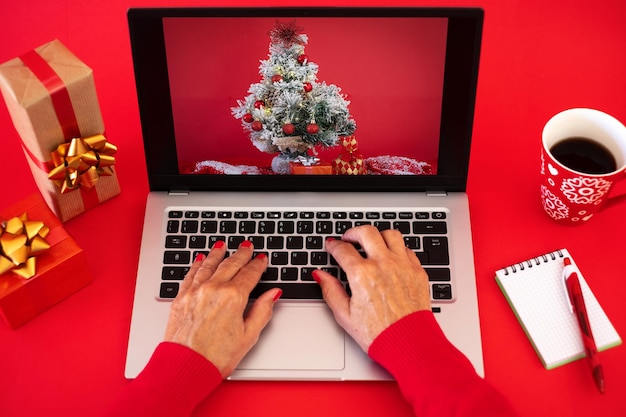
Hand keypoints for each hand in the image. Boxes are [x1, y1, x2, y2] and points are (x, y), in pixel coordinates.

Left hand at [164, 241, 281, 376]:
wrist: (186, 367)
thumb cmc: (216, 357)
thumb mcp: (249, 336)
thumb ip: (263, 311)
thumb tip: (273, 294)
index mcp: (233, 297)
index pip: (250, 274)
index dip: (258, 265)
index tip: (262, 259)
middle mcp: (213, 289)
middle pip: (230, 264)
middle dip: (241, 254)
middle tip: (246, 246)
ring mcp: (195, 291)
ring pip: (209, 265)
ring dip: (218, 254)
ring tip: (223, 246)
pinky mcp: (181, 298)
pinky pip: (191, 274)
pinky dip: (197, 264)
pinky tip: (200, 259)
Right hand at [314, 226, 430, 351]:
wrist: (410, 344)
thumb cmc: (379, 334)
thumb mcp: (345, 315)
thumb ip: (330, 291)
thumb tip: (320, 275)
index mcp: (362, 275)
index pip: (343, 249)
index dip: (333, 246)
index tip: (332, 246)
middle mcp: (383, 264)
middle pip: (366, 232)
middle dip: (353, 232)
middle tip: (348, 238)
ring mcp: (402, 265)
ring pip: (390, 234)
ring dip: (377, 235)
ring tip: (371, 242)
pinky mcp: (417, 271)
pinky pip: (407, 249)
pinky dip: (396, 248)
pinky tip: (390, 256)